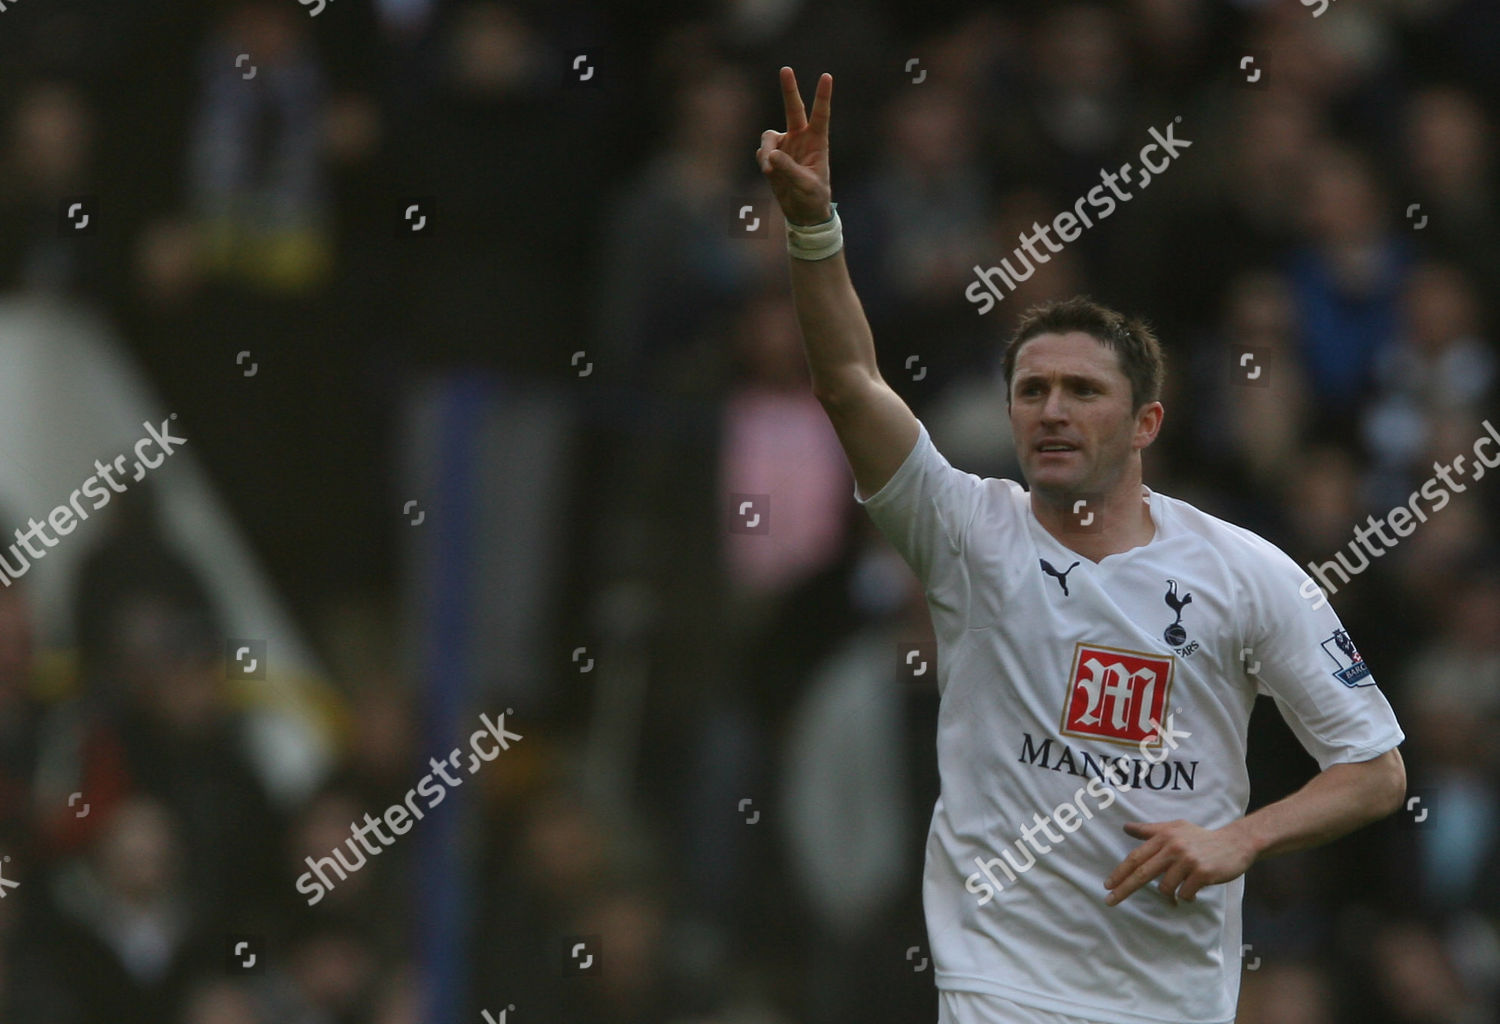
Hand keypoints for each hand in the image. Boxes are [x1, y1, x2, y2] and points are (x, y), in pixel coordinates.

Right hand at [758, 67, 832, 225]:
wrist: (802, 213)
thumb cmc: (812, 197)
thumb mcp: (805, 185)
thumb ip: (789, 168)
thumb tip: (771, 155)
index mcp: (817, 142)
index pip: (820, 115)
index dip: (823, 96)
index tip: (827, 76)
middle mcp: (800, 138)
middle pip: (793, 109)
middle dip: (789, 89)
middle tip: (785, 69)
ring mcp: (785, 146)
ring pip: (769, 137)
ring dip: (766, 150)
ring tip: (769, 169)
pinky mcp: (771, 156)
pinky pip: (762, 152)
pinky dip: (762, 160)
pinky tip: (768, 173)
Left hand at [1103, 819, 1257, 906]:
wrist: (1236, 843)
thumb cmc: (1201, 837)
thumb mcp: (1175, 828)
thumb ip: (1150, 830)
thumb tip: (1125, 827)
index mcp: (1164, 836)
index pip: (1136, 857)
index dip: (1120, 872)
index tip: (1107, 885)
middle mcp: (1173, 847)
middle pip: (1142, 873)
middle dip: (1124, 888)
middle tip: (1110, 901)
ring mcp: (1188, 861)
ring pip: (1165, 887)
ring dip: (1169, 894)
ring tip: (1179, 889)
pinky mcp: (1202, 873)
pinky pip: (1185, 894)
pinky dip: (1186, 897)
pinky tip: (1193, 891)